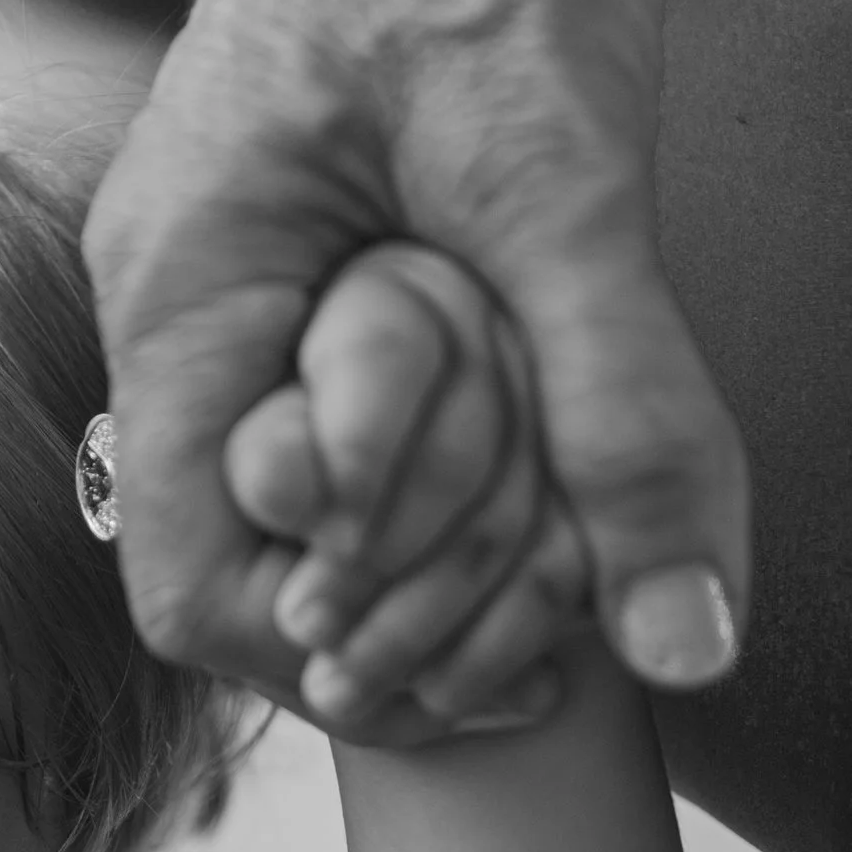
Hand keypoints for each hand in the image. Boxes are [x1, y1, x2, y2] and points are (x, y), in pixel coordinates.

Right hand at [83, 0, 747, 741]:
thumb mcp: (566, 183)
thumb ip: (622, 406)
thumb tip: (675, 630)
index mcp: (183, 304)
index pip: (192, 587)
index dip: (328, 662)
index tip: (475, 668)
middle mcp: (175, 324)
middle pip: (247, 574)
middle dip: (406, 606)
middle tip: (549, 594)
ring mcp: (218, 308)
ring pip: (295, 519)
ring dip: (434, 546)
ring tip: (553, 515)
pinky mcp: (280, 293)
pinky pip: (330, 443)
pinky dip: (441, 477)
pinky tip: (530, 462)